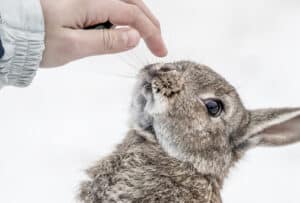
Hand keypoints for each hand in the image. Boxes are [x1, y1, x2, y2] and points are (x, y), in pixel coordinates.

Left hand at [40, 0, 166, 66]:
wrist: (10, 30)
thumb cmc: (36, 40)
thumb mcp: (73, 47)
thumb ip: (107, 42)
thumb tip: (135, 37)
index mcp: (90, 3)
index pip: (132, 15)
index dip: (151, 32)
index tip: (160, 50)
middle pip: (132, 3)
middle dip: (150, 23)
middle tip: (159, 43)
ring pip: (123, 2)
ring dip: (139, 18)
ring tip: (147, 36)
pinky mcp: (82, 3)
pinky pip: (110, 6)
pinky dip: (124, 17)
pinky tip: (125, 30)